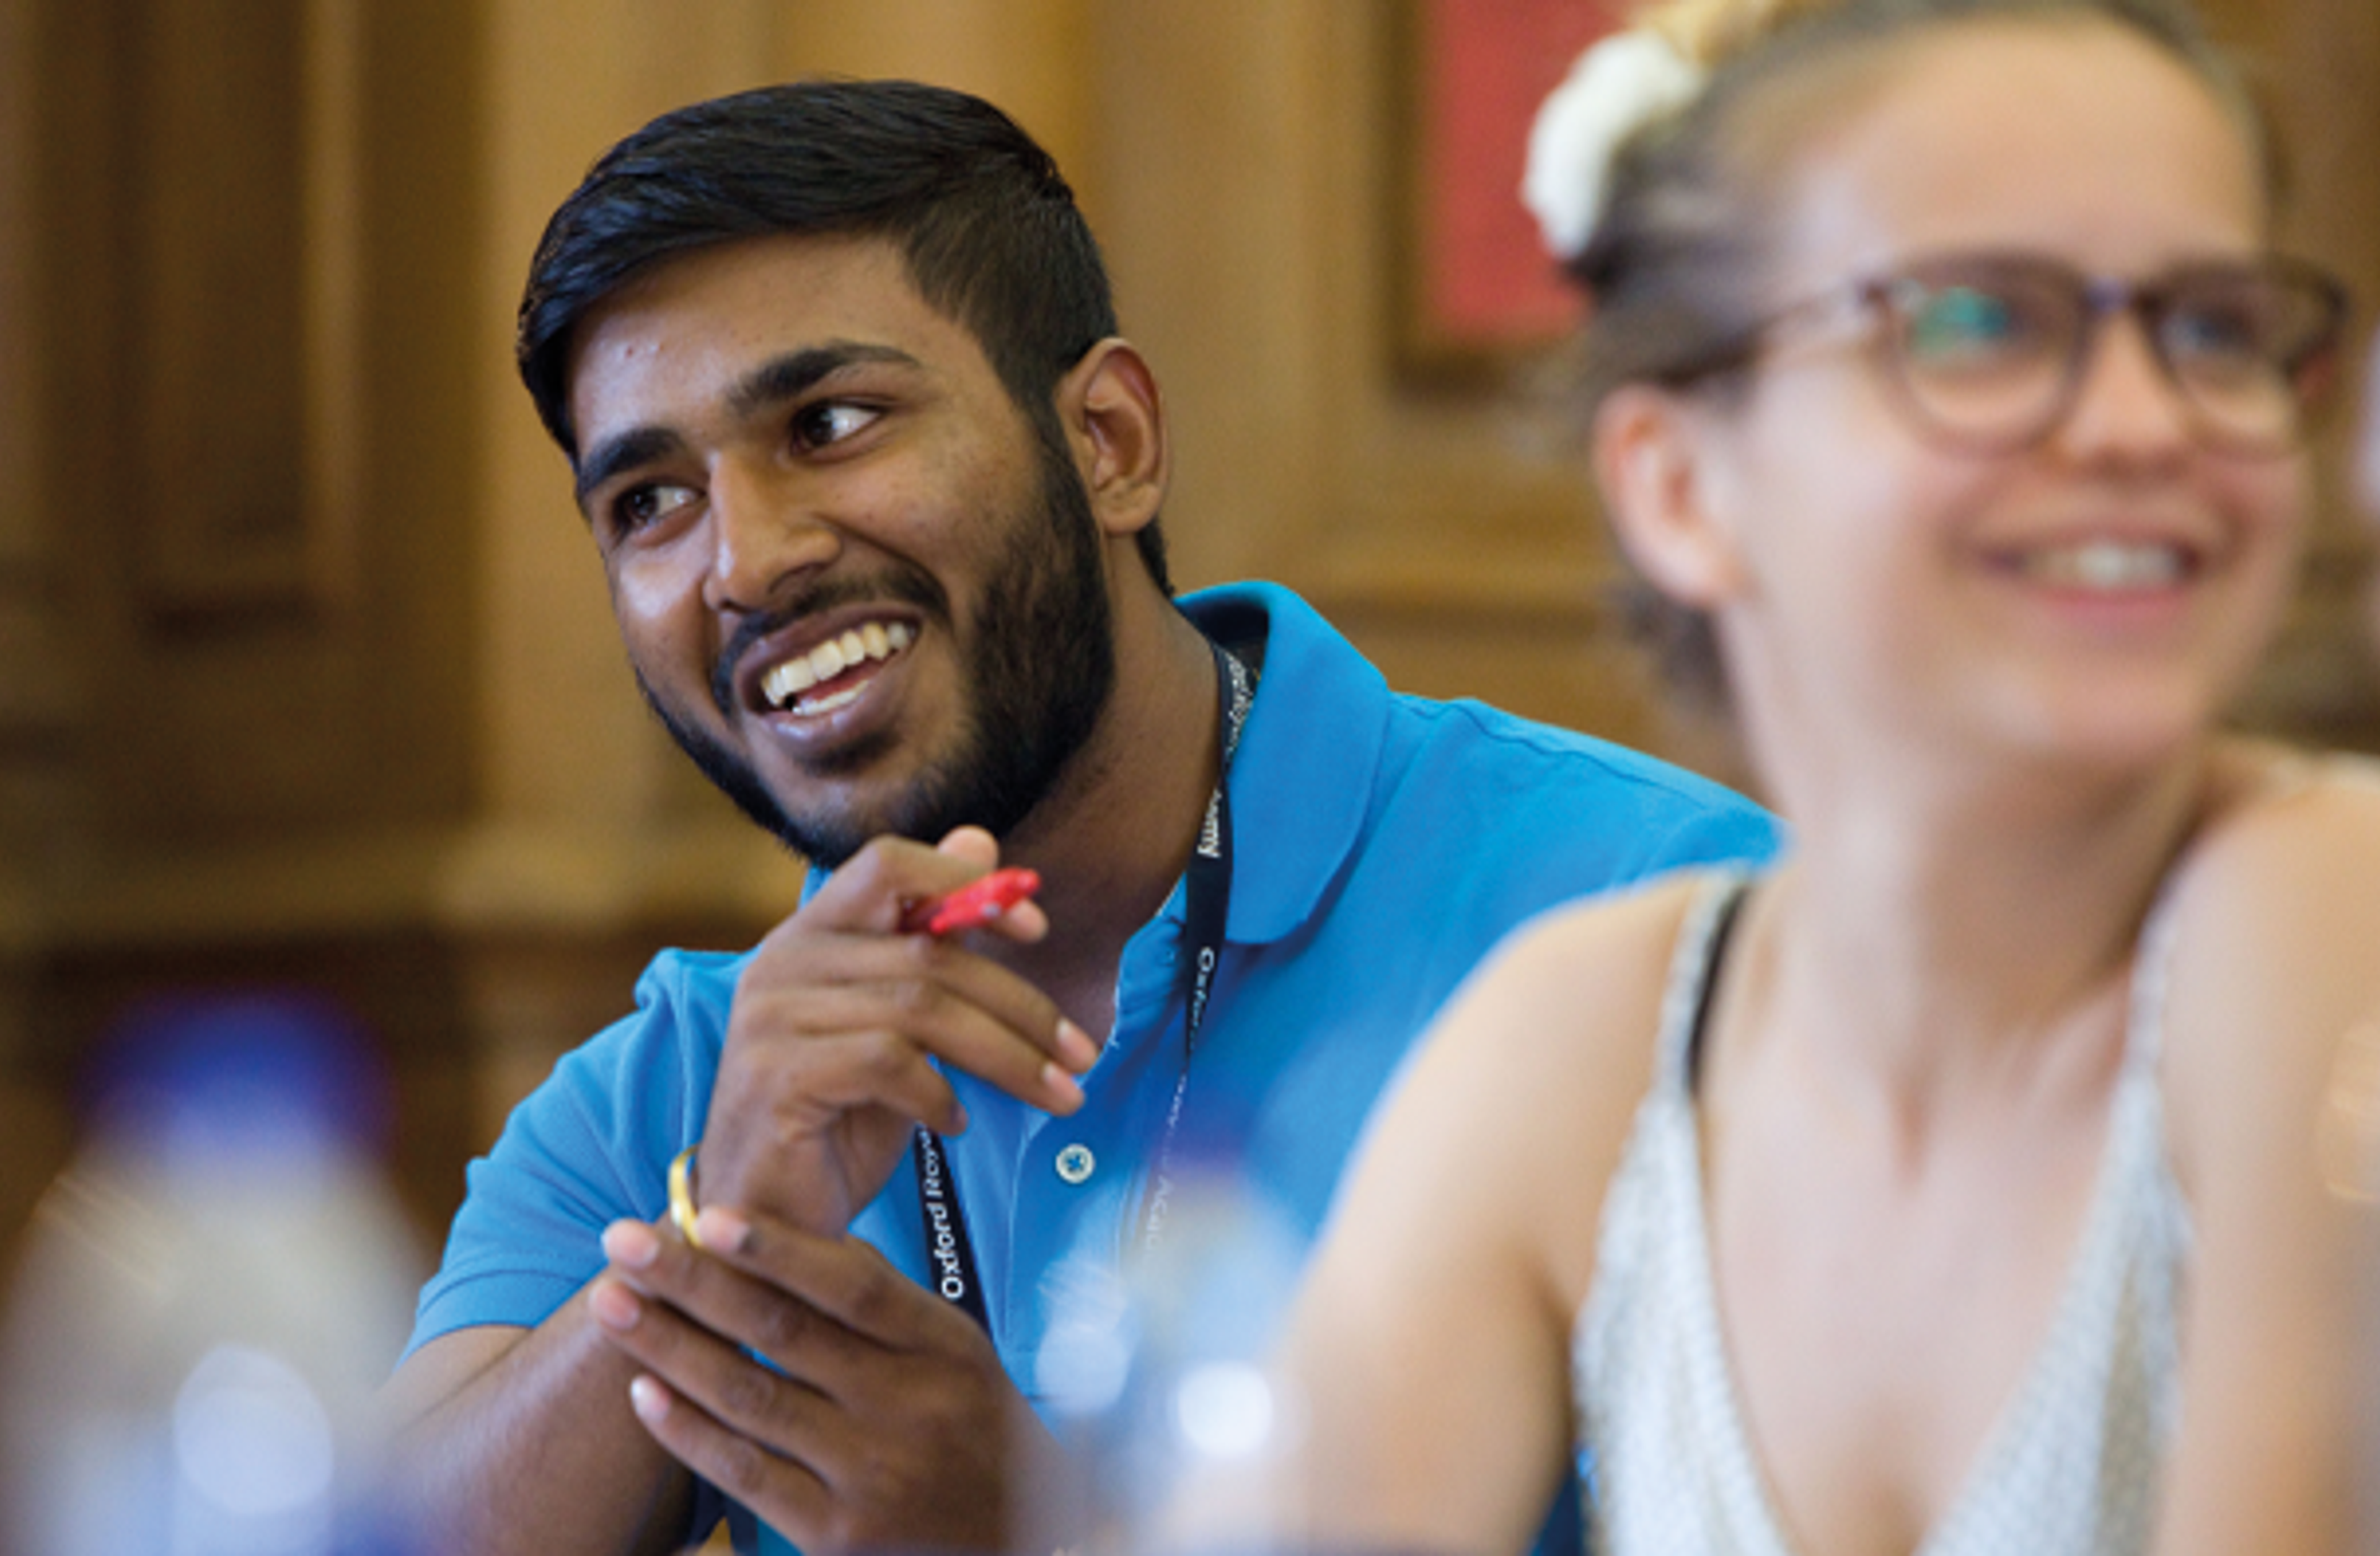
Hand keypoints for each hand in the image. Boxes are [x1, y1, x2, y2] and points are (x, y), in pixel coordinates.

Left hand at [588, 1207, 1054, 1553]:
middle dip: (691, 1281)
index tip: (703, 1214)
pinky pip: (745, 1473)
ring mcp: (869, 1476)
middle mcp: (908, 1408)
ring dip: (669, 1347)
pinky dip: (688, 1431)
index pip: (852, 1286)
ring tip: (612, 1303)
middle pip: (783, 1334)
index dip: (776, 1248)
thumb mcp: (954, 1346)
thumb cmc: (969, 1419)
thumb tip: (784, 1239)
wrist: (1019, 1531)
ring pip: (749, 1399)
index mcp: (942, 1347)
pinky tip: (644, 1391)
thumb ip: (879, 1299)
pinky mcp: (836, 1534)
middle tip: (621, 1240)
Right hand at [702, 827, 1097, 1234]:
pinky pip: (886, 1062)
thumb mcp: (898, 1027)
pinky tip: (957, 1121)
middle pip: (928, 951)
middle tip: (1082, 1055)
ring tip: (1057, 1096)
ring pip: (921, 1008)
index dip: (968, 884)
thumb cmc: (837, 1123)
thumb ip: (932, 942)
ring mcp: (770, 1018)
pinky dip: (938, 1093)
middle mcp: (780, 962)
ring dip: (1007, 1057)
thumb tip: (982, 841)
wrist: (766, 1225)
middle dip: (1022, 1005)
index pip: (889, 865)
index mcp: (809, 936)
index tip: (1036, 930)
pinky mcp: (777, 1076)